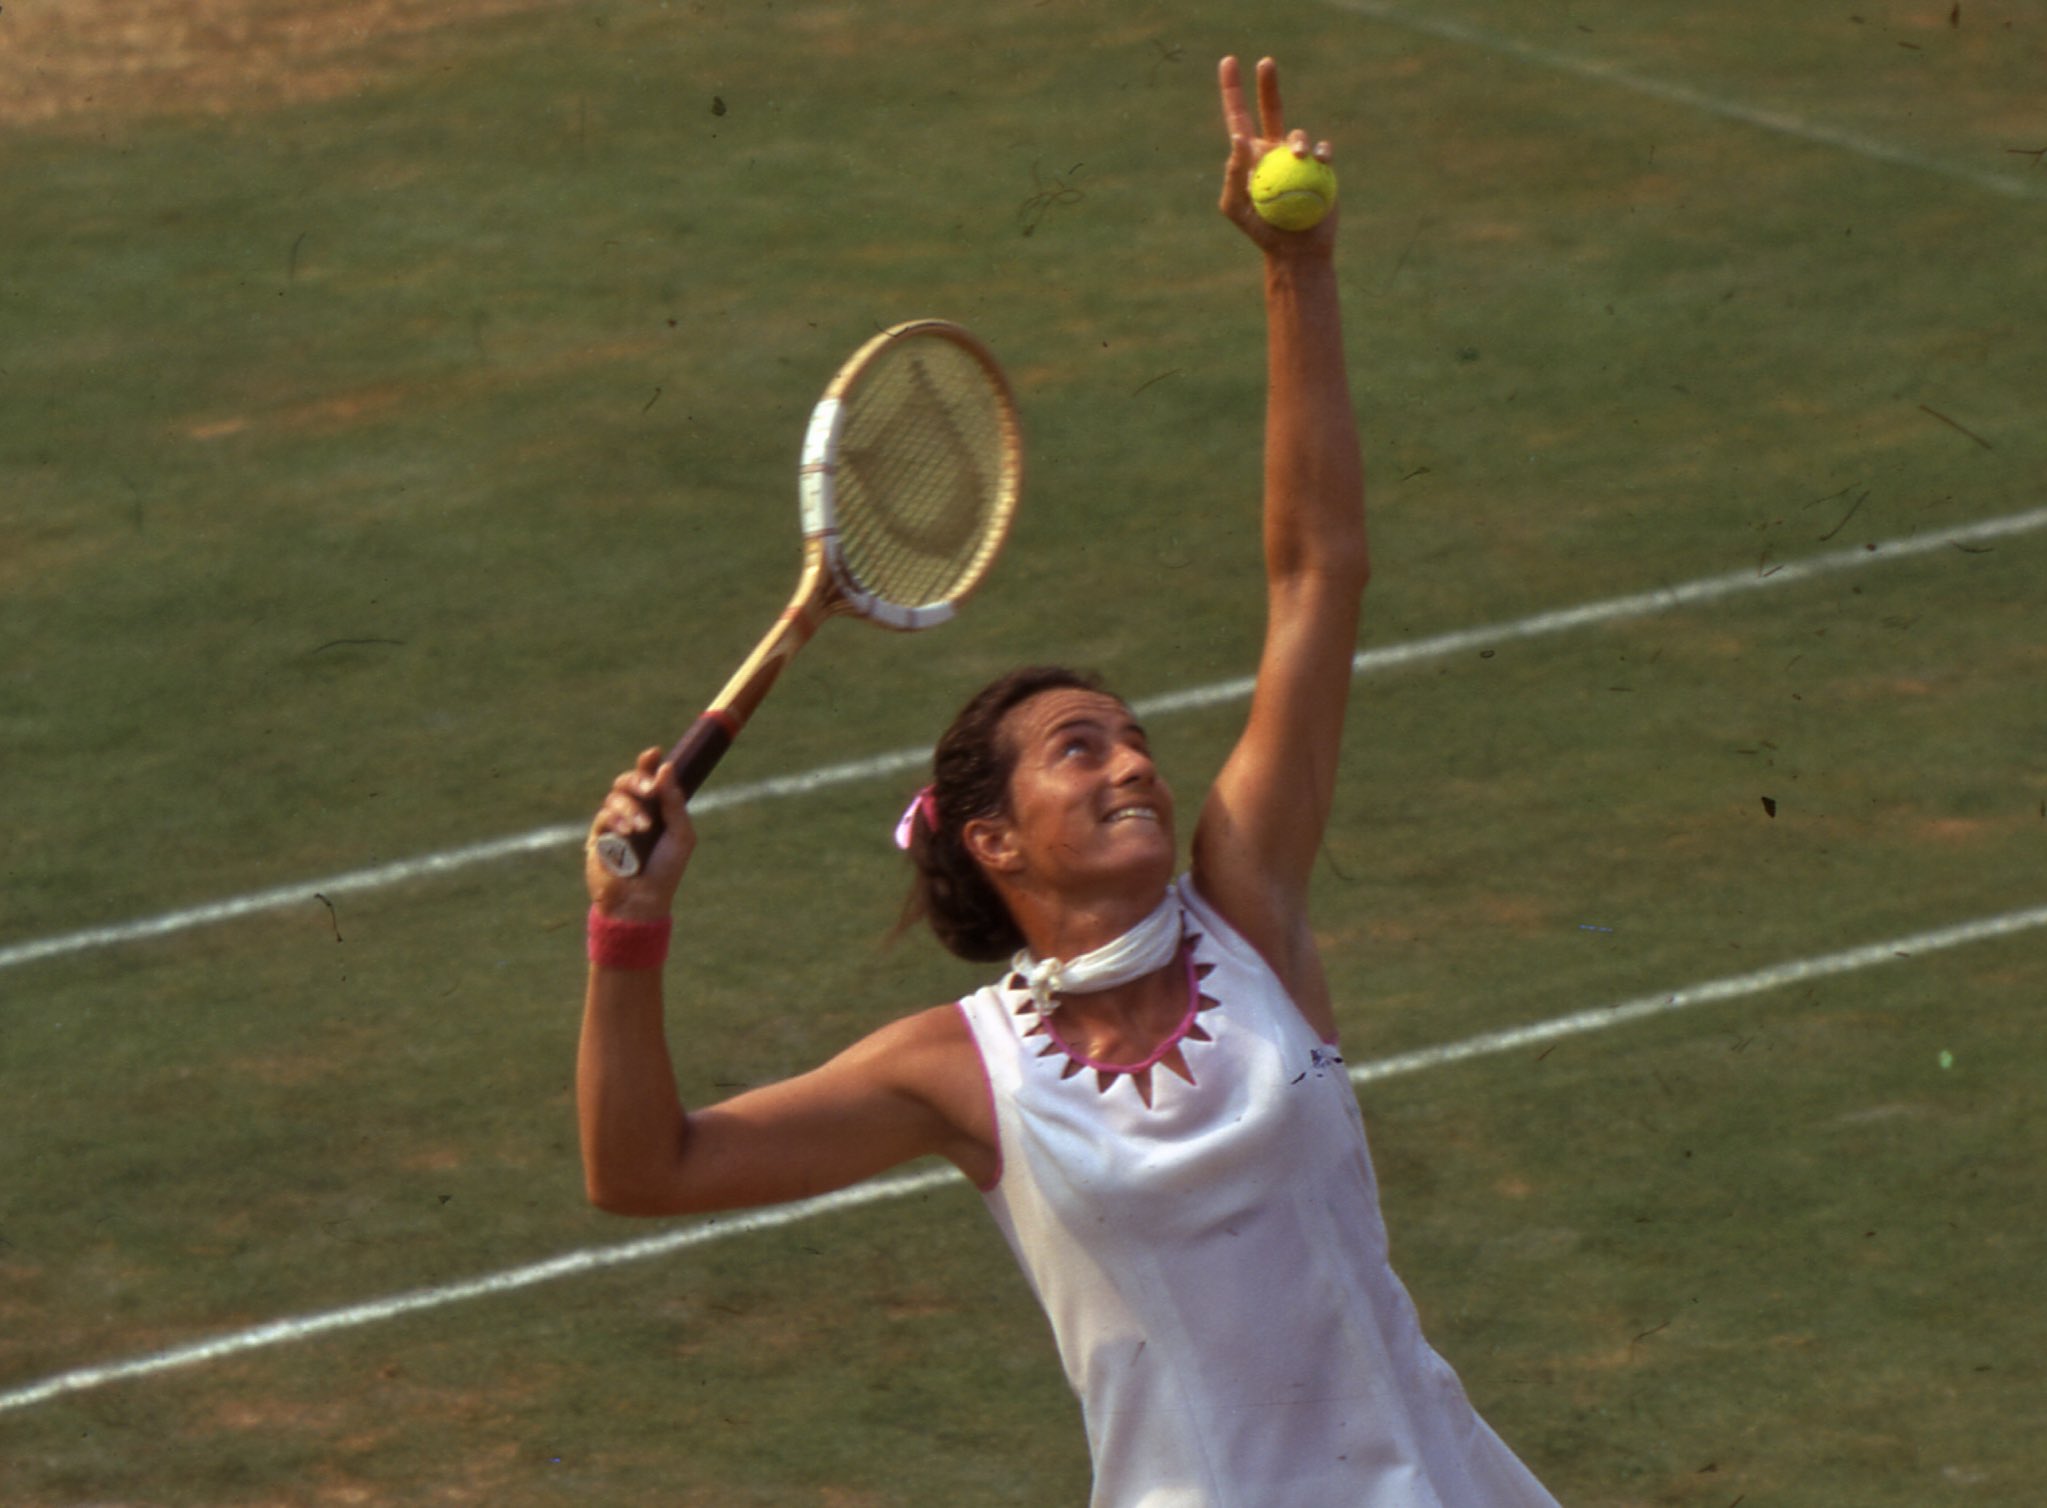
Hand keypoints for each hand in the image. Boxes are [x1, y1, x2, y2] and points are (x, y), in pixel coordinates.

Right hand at [585, 748, 695, 917]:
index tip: (654, 752)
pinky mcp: (598, 837)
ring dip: (630, 807)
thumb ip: (674, 802)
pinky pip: (603, 816)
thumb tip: (666, 767)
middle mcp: (635, 812)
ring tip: (642, 828)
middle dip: (639, 780)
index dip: (649, 764)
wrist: (643, 901)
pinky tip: (627, 833)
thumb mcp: (680, 835)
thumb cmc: (666, 870)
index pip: (650, 779)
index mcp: (657, 810)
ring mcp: (615, 824)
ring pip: (615, 797)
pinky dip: (617, 820)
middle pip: (628, 781)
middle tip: (650, 789)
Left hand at [1217, 55, 1338, 257]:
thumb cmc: (1260, 231)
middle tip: (1265, 62)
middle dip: (1268, 84)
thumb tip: (1240, 136)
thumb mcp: (1235, 206)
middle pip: (1272, 109)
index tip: (1229, 62)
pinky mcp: (1322, 168)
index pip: (1238, 116)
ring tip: (1298, 155)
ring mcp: (1300, 158)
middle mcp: (1275, 150)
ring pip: (1299, 135)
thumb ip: (1233, 172)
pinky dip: (1320, 153)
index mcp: (1251, 155)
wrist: (1295, 250)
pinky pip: (1322, 152)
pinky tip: (1318, 160)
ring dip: (1298, 142)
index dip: (1232, 90)